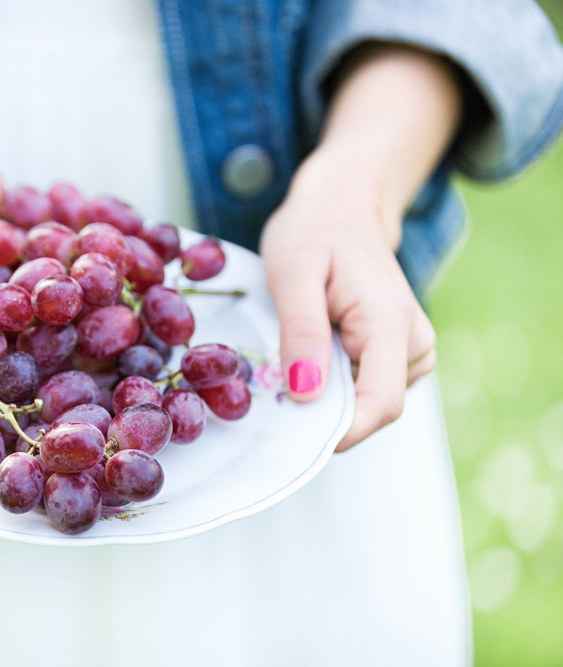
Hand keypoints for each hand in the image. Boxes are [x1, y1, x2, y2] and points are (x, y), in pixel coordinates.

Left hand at [260, 156, 436, 451]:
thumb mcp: (293, 273)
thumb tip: (307, 393)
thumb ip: (302, 332)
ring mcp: (410, 349)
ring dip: (328, 394)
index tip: (295, 436)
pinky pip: (365, 387)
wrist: (341, 207)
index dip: (341, 431)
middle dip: (326, 411)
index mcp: (390, 322)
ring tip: (298, 350)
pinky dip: (334, 382)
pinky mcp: (398, 353)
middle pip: (374, 409)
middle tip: (278, 381)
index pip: (381, 403)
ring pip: (368, 401)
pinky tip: (313, 352)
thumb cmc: (314, 232)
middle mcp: (413, 342)